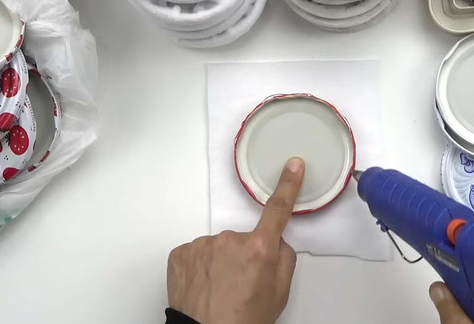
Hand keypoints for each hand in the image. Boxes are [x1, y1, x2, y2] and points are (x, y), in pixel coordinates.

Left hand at [167, 157, 304, 323]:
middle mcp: (229, 241)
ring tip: (218, 289)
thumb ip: (283, 259)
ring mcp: (201, 245)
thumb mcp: (279, 294)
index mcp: (259, 249)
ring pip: (217, 246)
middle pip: (243, 238)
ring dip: (219, 262)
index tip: (293, 165)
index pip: (277, 210)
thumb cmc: (244, 322)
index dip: (287, 185)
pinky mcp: (180, 253)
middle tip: (240, 284)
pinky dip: (199, 267)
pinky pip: (196, 253)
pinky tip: (202, 286)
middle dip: (244, 255)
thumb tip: (276, 242)